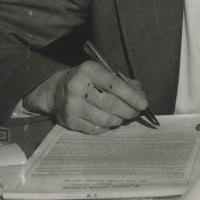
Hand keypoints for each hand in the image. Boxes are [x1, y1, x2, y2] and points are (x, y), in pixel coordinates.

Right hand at [23, 61, 147, 134]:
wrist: (55, 92)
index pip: (114, 84)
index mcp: (88, 70)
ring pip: (104, 118)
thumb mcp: (102, 74)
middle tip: (136, 112)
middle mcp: (78, 86)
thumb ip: (124, 83)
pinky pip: (95, 128)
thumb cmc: (86, 81)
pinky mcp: (69, 120)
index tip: (143, 104)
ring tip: (122, 117)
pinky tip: (108, 121)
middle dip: (128, 110)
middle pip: (111, 104)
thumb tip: (141, 96)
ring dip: (119, 120)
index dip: (132, 96)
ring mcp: (72, 105)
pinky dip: (107, 127)